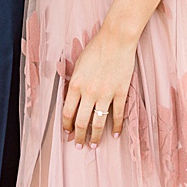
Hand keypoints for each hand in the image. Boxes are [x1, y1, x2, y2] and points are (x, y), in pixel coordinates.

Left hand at [60, 28, 136, 145]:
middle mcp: (89, 92)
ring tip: (95, 146)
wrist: (115, 40)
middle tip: (79, 145)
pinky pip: (117, 115)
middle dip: (79, 136)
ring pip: (98, 122)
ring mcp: (105, 94)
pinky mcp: (120, 93)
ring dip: (96, 136)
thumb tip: (72, 98)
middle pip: (81, 121)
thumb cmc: (95, 49)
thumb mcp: (78, 65)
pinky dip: (117, 127)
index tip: (67, 133)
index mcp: (75, 85)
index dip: (66, 125)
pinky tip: (116, 134)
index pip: (67, 112)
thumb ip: (75, 83)